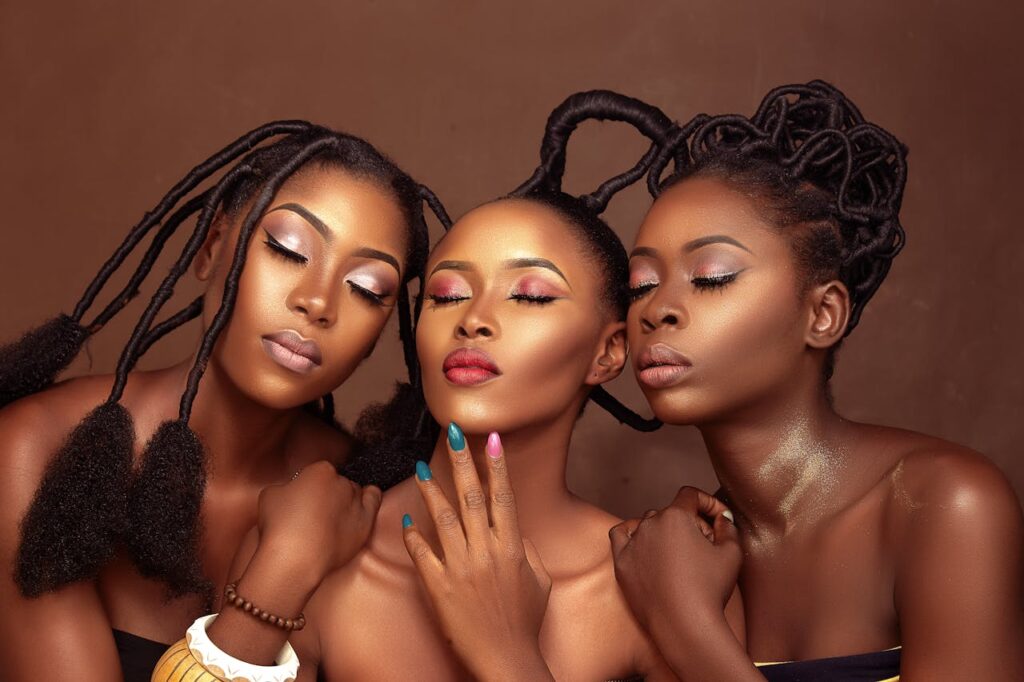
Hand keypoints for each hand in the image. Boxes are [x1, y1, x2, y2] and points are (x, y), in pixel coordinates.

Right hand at [256, 460, 381, 584]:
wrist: (296, 558)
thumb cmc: (280, 527)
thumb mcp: (270, 495)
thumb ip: (286, 487)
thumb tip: (291, 492)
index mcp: (319, 471)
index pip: (317, 472)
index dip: (309, 485)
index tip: (302, 498)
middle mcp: (341, 482)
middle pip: (336, 483)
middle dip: (326, 493)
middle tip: (313, 512)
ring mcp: (355, 501)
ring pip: (353, 493)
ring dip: (344, 500)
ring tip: (331, 517)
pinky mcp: (365, 521)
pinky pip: (373, 501)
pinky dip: (369, 498)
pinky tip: (366, 499)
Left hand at [402, 425, 553, 681]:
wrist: (506, 659)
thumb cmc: (525, 624)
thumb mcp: (539, 581)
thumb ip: (527, 549)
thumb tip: (514, 529)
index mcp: (511, 547)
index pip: (504, 496)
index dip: (496, 465)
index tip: (490, 438)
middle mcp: (485, 551)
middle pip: (472, 497)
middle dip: (461, 461)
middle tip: (451, 432)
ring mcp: (460, 567)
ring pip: (443, 517)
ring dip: (431, 488)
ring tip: (419, 465)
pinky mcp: (439, 586)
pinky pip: (422, 553)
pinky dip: (414, 534)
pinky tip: (407, 518)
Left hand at [610, 486, 740, 637]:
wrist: (684, 625)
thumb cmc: (710, 589)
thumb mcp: (731, 554)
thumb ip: (728, 527)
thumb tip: (721, 517)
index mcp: (676, 516)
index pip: (690, 495)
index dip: (708, 503)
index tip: (719, 519)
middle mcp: (650, 524)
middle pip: (671, 512)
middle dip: (690, 523)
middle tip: (705, 546)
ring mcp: (633, 543)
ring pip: (648, 524)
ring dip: (664, 531)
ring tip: (680, 553)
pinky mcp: (621, 562)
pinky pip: (620, 536)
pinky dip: (632, 534)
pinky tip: (643, 541)